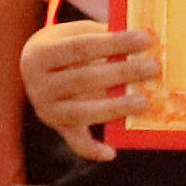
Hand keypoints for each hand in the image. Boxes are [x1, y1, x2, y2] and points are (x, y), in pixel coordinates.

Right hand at [23, 22, 156, 157]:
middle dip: (121, 73)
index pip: (81, 47)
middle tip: (152, 68)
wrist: (33, 65)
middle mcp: (39, 85)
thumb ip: (103, 35)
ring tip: (144, 101)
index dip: (114, 43)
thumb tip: (145, 39)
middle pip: (83, 80)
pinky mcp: (58, 128)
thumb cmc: (66, 44)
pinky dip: (92, 150)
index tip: (145, 39)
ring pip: (81, 113)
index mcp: (41, 54)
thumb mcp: (77, 32)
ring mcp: (46, 109)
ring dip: (114, 108)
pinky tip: (111, 152)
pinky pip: (76, 142)